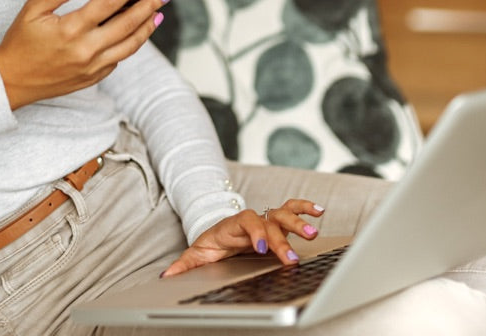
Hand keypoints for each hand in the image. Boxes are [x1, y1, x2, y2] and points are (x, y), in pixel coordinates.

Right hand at [0, 0, 172, 109]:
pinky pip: (118, 59)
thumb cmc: (19, 43)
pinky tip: (136, 32)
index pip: (109, 2)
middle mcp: (86, 50)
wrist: (11, 82)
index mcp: (71, 29)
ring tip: (157, 12)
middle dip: (150, 5)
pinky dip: (130, 44)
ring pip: (130, 45)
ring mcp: (92, 67)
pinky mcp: (92, 78)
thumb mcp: (32, 9)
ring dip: (147, 27)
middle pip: (128, 23)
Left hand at [160, 199, 324, 277]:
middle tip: (291, 257)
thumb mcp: (196, 255)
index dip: (256, 234)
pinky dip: (305, 208)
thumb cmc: (211, 244)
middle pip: (269, 223)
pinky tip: (319, 212)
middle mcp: (252, 221)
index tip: (262, 249)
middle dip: (281, 239)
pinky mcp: (276, 222)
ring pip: (283, 215)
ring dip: (299, 222)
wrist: (218, 232)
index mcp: (233, 226)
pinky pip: (291, 210)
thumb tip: (165, 277)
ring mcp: (265, 220)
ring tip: (314, 232)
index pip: (247, 223)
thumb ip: (184, 265)